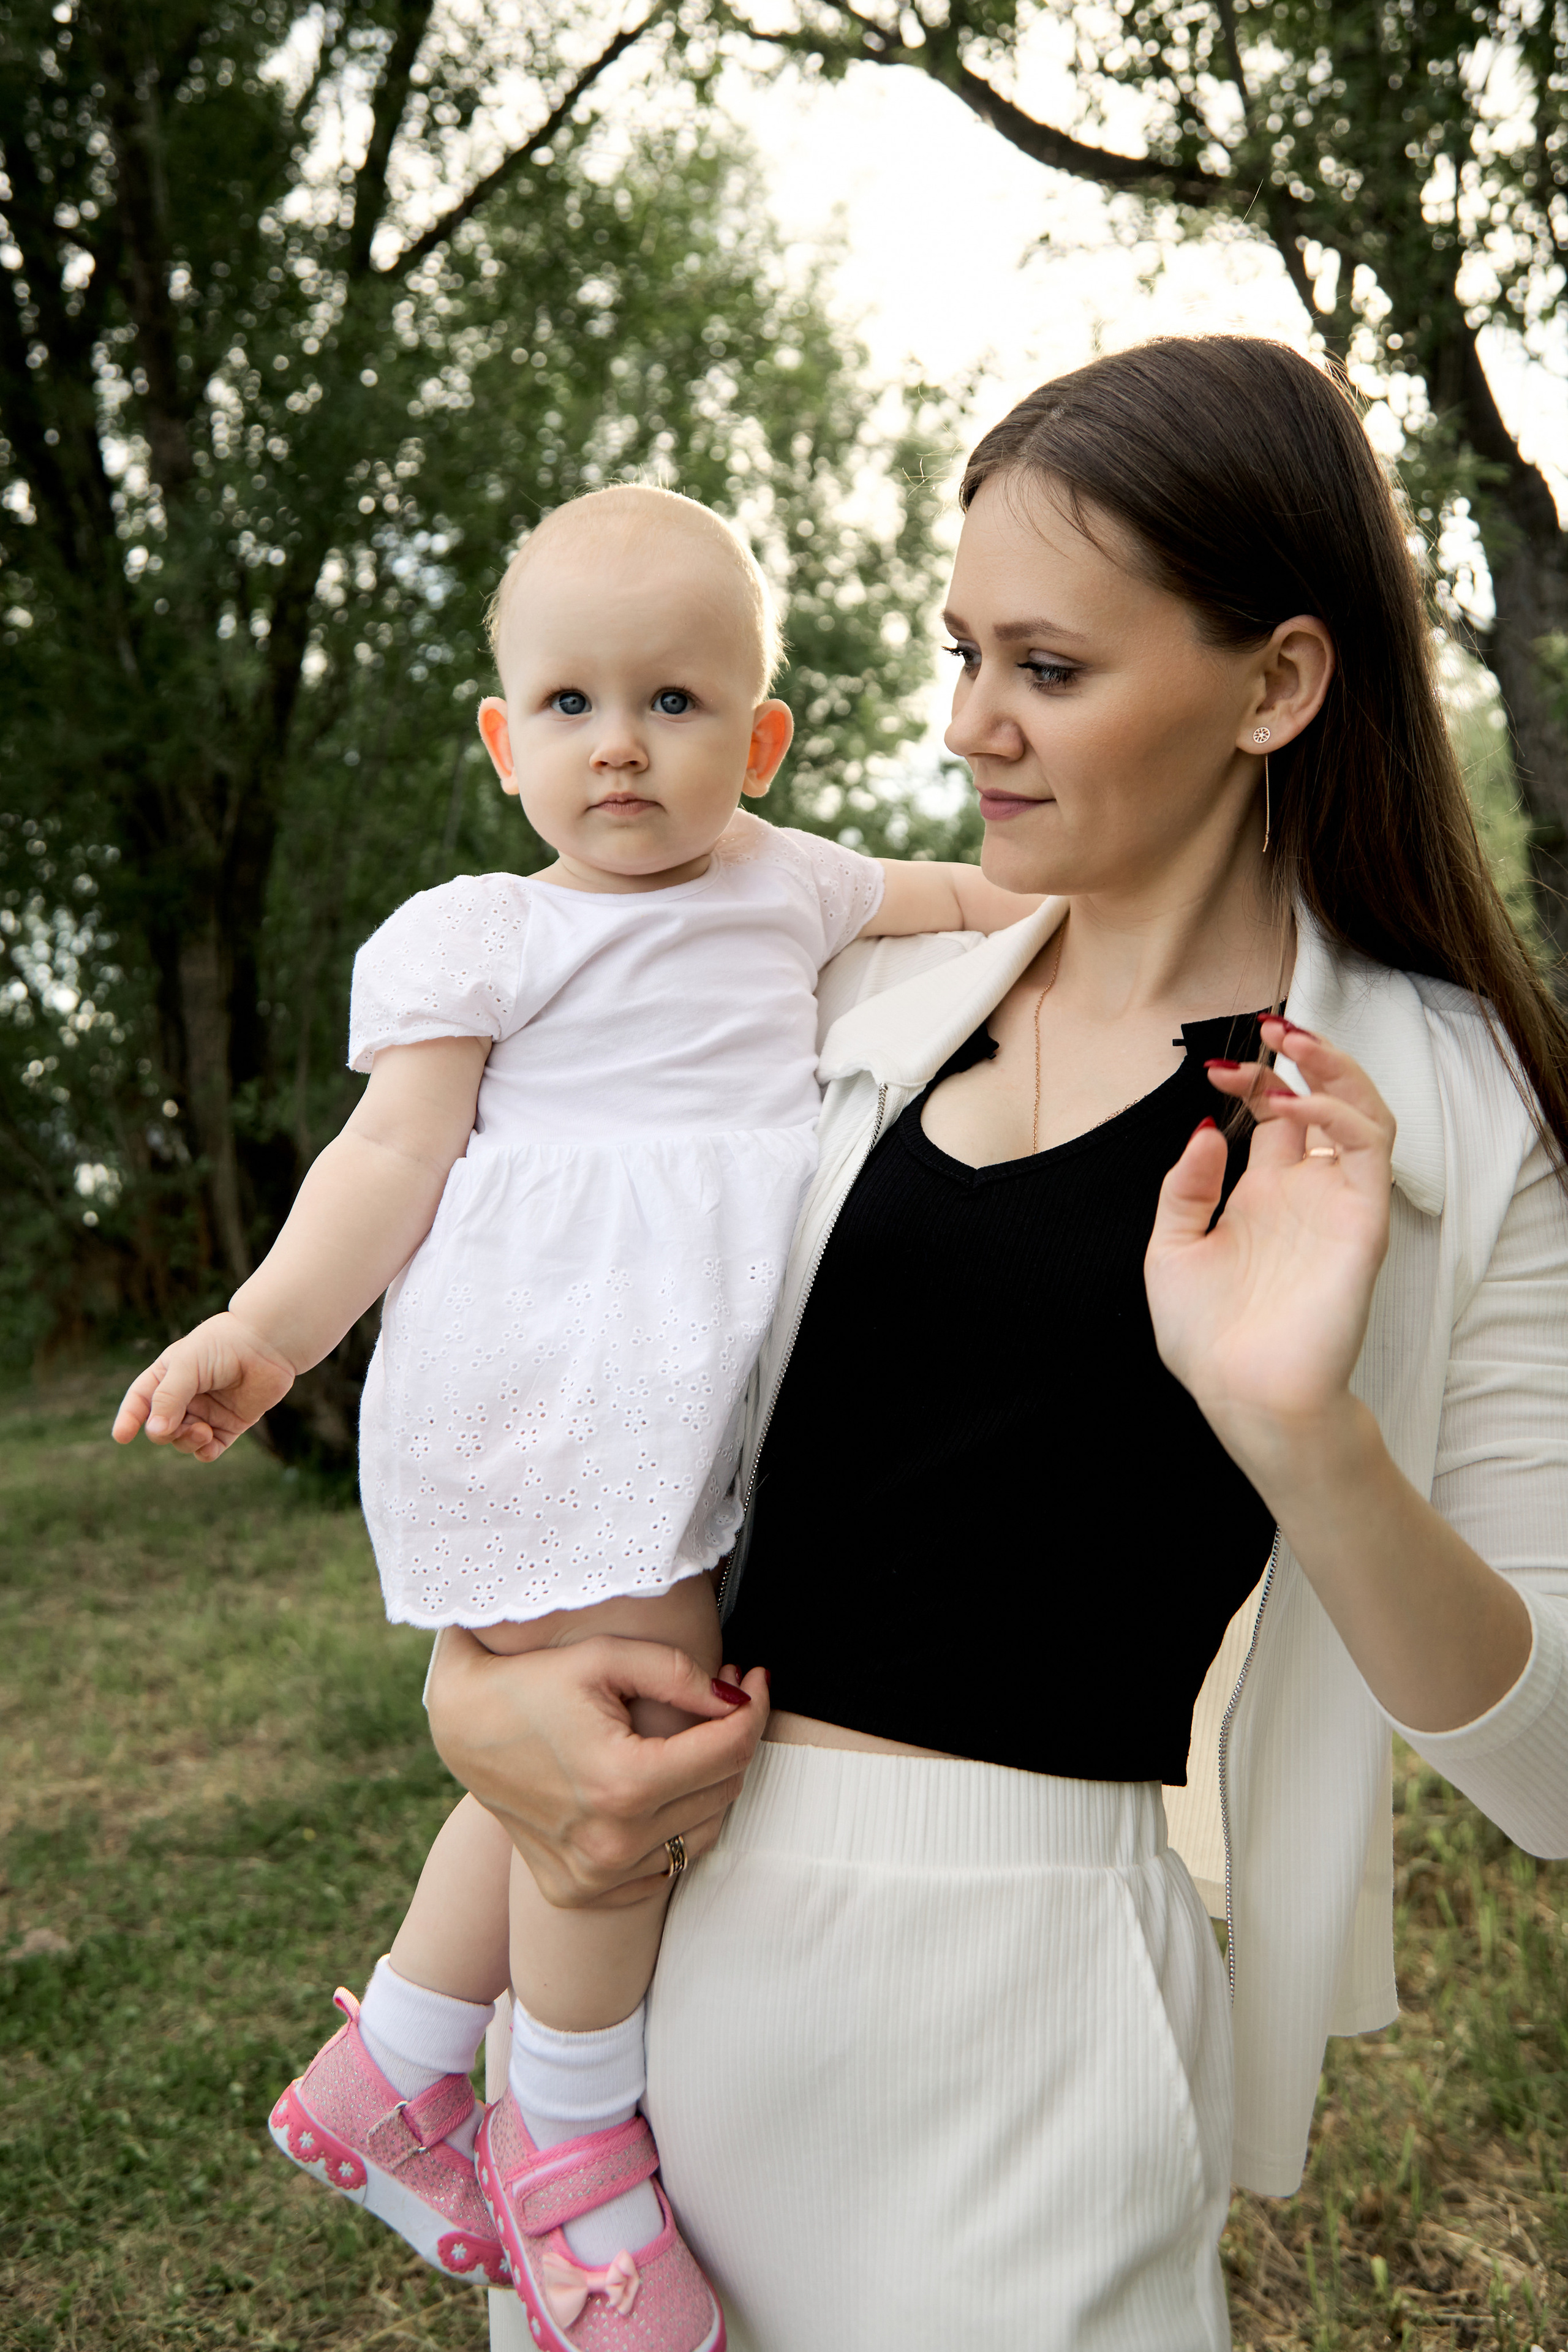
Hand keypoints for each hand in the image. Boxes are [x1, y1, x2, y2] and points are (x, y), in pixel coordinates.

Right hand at [111, 1312, 297, 1460]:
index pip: (139, 1402)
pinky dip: (205, 1451)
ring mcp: (206, 1412)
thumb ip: (169, 1398)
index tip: (121, 1437)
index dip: (128, 1419)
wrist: (267, 1344)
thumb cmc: (223, 1346)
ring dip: (186, 1441)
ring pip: (183, 1441)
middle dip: (164, 1432)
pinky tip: (209, 1441)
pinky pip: (210, 1449)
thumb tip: (155, 1432)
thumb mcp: (187, 1366)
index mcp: (166, 1376)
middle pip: (160, 1427)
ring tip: (202, 1430)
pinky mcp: (229, 1425)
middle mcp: (184, 1397)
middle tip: (175, 1426)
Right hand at [425, 1629, 769, 1908]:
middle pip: (724, 1789)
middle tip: (723, 1692)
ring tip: (693, 1734)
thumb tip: (736, 1699)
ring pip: (703, 1830)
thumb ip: (679, 1674)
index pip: (730, 1750)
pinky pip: (664, 1862)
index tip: (752, 1676)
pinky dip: (673, 1822)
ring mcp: (596, 1877)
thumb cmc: (531, 1681)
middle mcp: (613, 1845)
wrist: (459, 1730)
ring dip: (710, 1780)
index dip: (754, 1706)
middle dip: (734, 1735)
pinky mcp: (581, 1891)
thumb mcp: (603, 1659)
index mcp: (622, 1785)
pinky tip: (657, 1779)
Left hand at [1144, 1020, 1395, 1488]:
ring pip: (1363, 1111)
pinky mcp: (1363, 1219)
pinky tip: (1301, 1103)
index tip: (1212, 1069)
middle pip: (1324, 1100)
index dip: (1251, 1081)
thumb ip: (1185, 1188)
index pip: (1276, 1117)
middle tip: (1268, 1028)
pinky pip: (1369, 1148)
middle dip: (1301, 1056)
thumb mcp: (1170, 1250)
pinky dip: (1342, 1112)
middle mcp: (1306, 1193)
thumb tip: (1207, 1130)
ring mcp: (1337, 1202)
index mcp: (1264, 1197)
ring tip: (1293, 1042)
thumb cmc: (1207, 1337)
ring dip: (1334, 1068)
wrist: (1242, 1393)